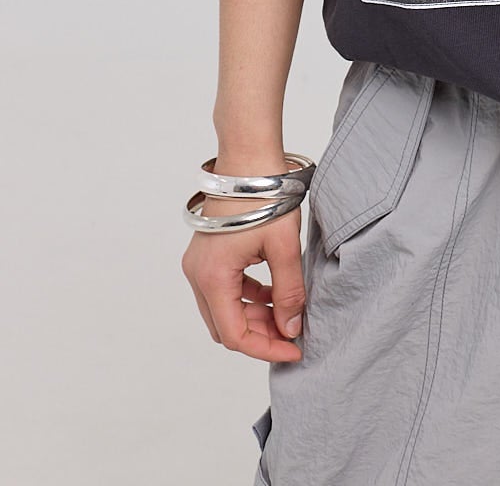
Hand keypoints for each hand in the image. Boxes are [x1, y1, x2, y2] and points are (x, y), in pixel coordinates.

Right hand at [182, 194, 307, 361]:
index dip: (266, 348)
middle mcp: (197, 275)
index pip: (235, 335)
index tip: (295, 350)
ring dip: (254, 316)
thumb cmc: (266, 196)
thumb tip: (292, 328)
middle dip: (260, 335)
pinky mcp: (207, 255)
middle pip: (226, 326)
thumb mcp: (284, 247)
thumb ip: (289, 292)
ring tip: (288, 312)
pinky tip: (273, 292)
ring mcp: (198, 265)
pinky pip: (224, 290)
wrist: (248, 156)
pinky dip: (247, 297)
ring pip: (224, 310)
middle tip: (293, 333)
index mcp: (212, 277)